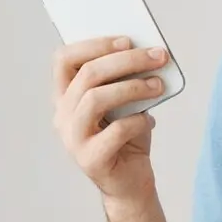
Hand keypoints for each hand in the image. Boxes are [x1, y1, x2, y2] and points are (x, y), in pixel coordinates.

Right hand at [51, 36, 169, 202]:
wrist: (130, 182)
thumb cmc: (127, 137)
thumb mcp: (125, 103)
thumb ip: (125, 80)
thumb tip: (146, 51)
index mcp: (66, 96)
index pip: (64, 59)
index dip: (94, 44)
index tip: (127, 39)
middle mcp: (62, 116)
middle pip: (87, 74)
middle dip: (127, 60)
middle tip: (158, 56)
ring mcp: (73, 139)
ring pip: (96, 98)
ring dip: (133, 87)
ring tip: (159, 86)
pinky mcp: (91, 160)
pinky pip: (116, 131)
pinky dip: (138, 121)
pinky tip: (150, 121)